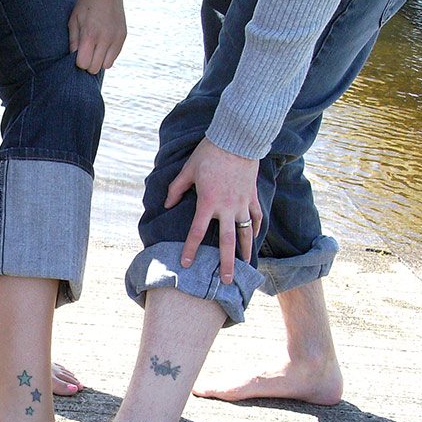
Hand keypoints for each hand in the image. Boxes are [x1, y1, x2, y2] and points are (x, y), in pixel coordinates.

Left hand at [68, 0, 126, 73]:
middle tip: (85, 51)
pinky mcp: (123, 37)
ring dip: (99, 61)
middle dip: (88, 63)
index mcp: (90, 35)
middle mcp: (105, 39)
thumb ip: (73, 41)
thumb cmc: (86, 3)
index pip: (84, 64)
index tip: (78, 53)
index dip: (79, 61)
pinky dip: (107, 55)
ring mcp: (116, 39)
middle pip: (95, 68)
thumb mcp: (74, 20)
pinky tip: (102, 44)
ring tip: (94, 49)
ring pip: (106, 66)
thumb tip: (73, 58)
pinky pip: (114, 57)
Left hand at [165, 138, 262, 284]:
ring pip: (246, 232)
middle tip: (228, 281)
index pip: (196, 231)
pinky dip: (255, 228)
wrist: (237, 139)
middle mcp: (227, 207)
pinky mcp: (253, 196)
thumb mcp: (187, 170)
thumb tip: (166, 205)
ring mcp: (242, 203)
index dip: (190, 249)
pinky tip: (254, 238)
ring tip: (247, 266)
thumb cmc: (209, 153)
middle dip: (227, 263)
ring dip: (246, 251)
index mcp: (208, 202)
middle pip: (227, 241)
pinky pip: (256, 217)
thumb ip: (175, 189)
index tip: (187, 264)